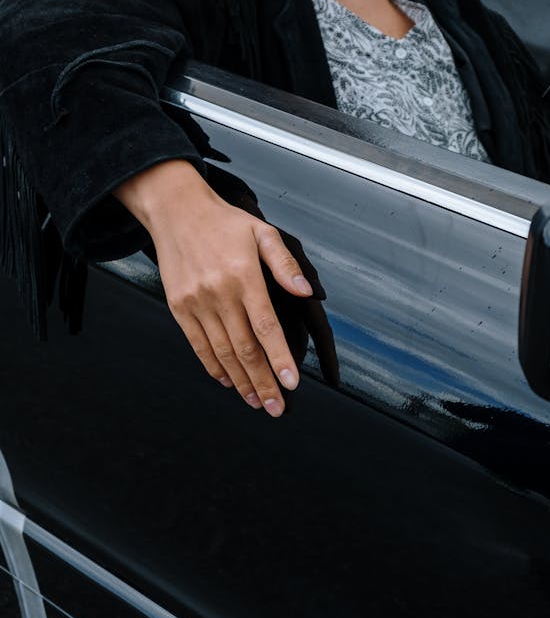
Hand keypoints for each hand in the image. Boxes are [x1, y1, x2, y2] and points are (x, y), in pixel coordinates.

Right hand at [115, 160, 336, 414]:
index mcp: (243, 276)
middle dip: (263, 382)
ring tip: (256, 401)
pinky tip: (228, 381)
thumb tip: (306, 291)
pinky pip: (198, 345)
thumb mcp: (262, 232)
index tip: (291, 383)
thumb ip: (285, 264)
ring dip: (241, 381)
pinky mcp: (179, 307)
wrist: (175, 210)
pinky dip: (213, 367)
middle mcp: (219, 293)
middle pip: (245, 348)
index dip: (280, 358)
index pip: (266, 327)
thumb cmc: (224, 222)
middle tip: (276, 407)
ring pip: (222, 352)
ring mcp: (196, 302)